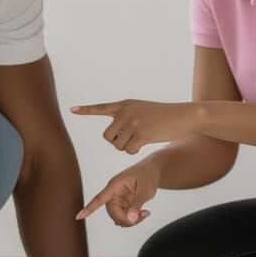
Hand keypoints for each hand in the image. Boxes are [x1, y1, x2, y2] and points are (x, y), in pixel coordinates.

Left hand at [70, 100, 199, 153]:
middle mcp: (125, 112)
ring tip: (141, 139)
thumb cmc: (163, 115)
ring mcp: (133, 123)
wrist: (183, 116)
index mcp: (124, 105)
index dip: (86, 110)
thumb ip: (126, 116)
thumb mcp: (142, 109)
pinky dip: (135, 151)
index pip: (101, 108)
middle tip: (131, 139)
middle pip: (107, 137)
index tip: (72, 109)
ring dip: (128, 148)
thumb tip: (113, 134)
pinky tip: (145, 144)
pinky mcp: (141, 134)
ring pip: (118, 146)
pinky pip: (129, 151)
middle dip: (117, 142)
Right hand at [76, 160, 160, 226]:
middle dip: (126, 219)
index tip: (79, 216)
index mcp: (115, 185)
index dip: (89, 208)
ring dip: (130, 220)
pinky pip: (124, 216)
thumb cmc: (148, 175)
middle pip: (112, 213)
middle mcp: (114, 192)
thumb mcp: (145, 190)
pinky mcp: (123, 204)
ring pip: (118, 217)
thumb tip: (130, 219)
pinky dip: (133, 219)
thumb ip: (137, 204)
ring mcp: (118, 199)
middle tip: (142, 216)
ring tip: (144, 214)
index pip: (99, 198)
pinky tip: (143, 213)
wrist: (153, 170)